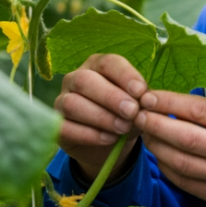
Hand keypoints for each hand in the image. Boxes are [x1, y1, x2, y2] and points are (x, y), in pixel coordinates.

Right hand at [54, 54, 145, 181]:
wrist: (110, 144)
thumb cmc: (125, 116)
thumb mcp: (139, 107)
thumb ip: (143, 101)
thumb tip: (148, 100)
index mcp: (97, 66)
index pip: (107, 62)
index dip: (124, 75)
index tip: (140, 91)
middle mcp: (75, 79)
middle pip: (85, 80)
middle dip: (111, 96)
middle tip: (131, 111)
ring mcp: (62, 101)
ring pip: (72, 103)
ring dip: (100, 116)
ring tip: (123, 128)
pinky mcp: (57, 125)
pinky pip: (65, 127)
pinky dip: (89, 134)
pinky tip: (109, 139)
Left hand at [136, 90, 205, 206]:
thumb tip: (175, 104)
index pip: (198, 110)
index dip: (168, 102)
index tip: (148, 96)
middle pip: (183, 136)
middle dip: (154, 123)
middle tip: (137, 114)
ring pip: (178, 161)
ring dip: (155, 146)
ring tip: (145, 133)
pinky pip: (183, 180)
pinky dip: (166, 166)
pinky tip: (160, 155)